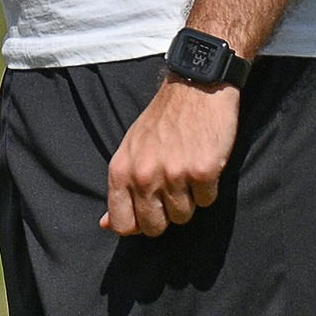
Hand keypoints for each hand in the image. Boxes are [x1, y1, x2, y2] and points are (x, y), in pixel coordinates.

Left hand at [104, 77, 241, 236]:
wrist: (194, 88)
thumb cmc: (161, 121)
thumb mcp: (130, 151)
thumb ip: (120, 188)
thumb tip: (107, 224)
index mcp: (121, 170)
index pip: (123, 224)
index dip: (138, 225)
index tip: (150, 212)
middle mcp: (144, 175)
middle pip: (154, 227)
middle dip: (166, 215)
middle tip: (173, 189)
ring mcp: (173, 175)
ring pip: (183, 216)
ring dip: (189, 200)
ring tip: (187, 170)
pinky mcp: (203, 172)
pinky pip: (207, 201)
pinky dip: (208, 188)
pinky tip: (204, 163)